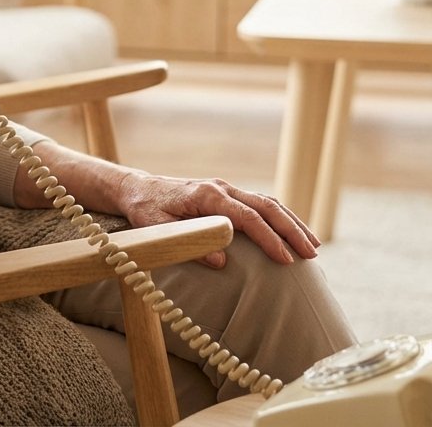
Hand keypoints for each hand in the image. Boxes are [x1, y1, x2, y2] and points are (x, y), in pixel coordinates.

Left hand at [117, 170, 320, 267]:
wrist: (138, 188)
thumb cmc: (145, 209)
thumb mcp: (157, 228)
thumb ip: (187, 243)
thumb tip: (222, 261)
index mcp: (206, 195)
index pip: (246, 217)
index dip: (268, 238)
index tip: (285, 259)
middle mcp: (220, 188)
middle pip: (265, 205)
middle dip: (291, 229)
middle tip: (312, 255)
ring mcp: (225, 188)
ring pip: (267, 202)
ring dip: (291, 222)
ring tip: (313, 247)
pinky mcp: (226, 194)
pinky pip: (259, 203)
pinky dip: (279, 217)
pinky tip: (292, 233)